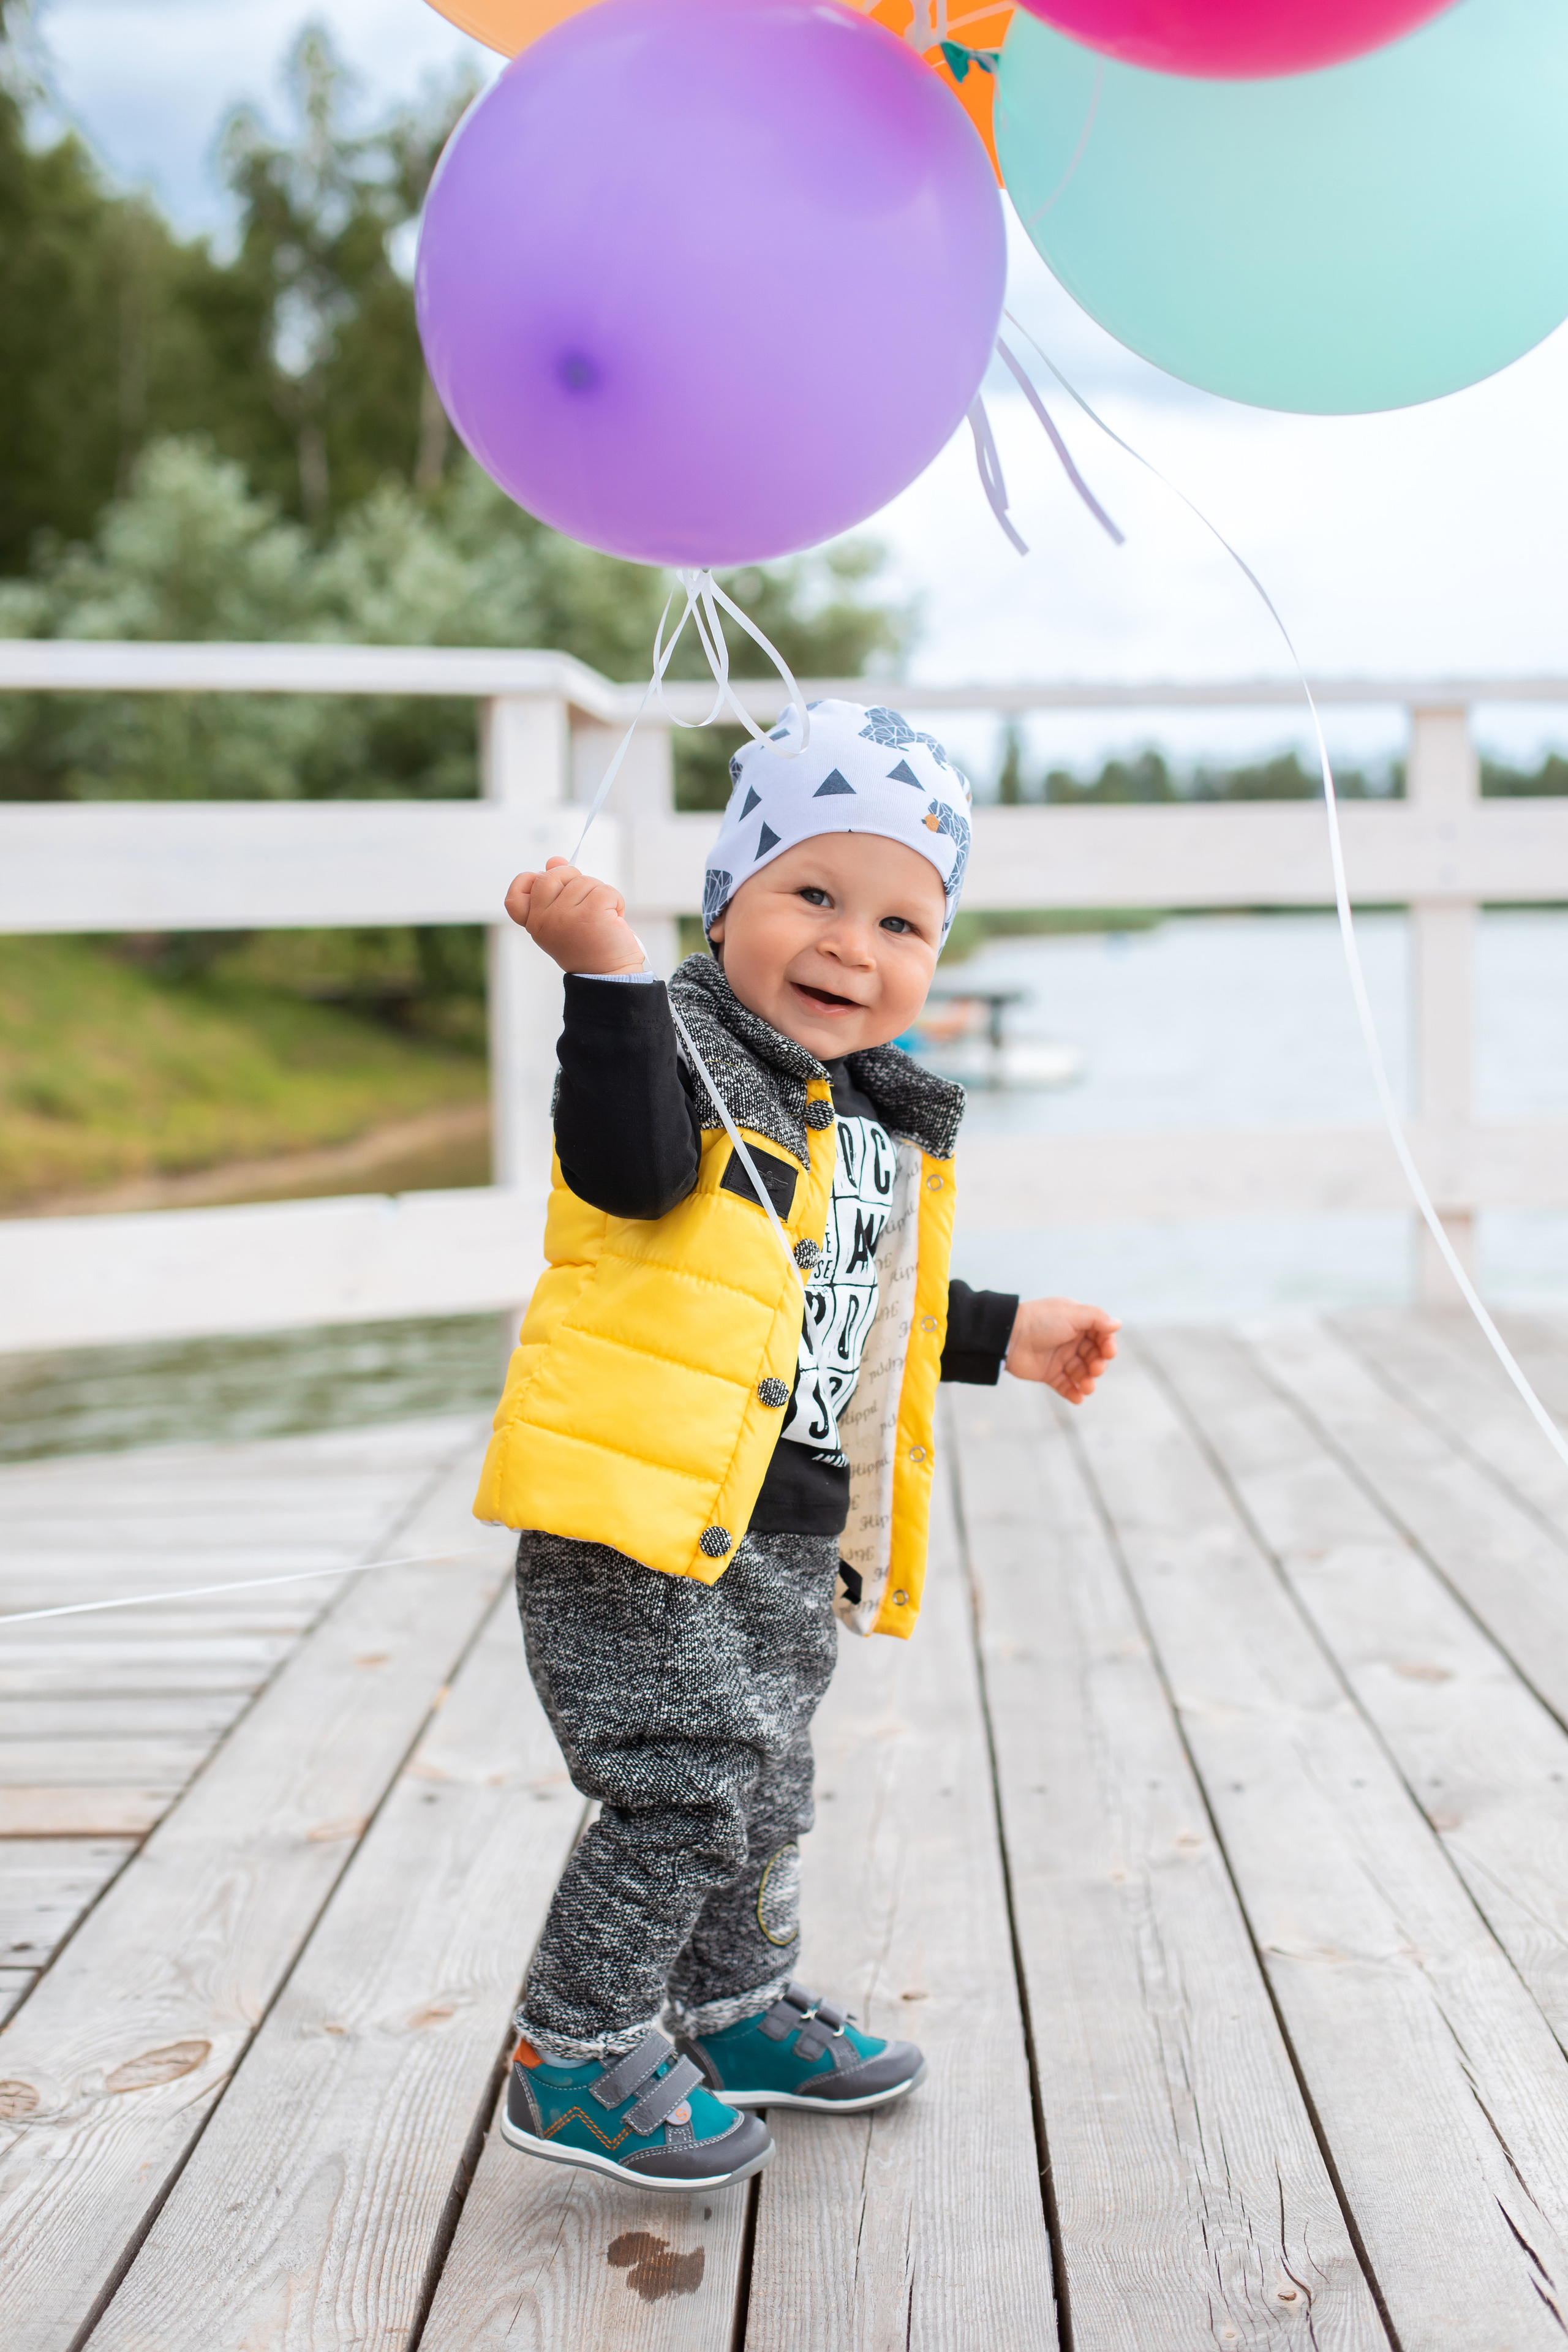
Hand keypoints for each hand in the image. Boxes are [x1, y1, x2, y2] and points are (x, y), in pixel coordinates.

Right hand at [504, 857, 645, 974]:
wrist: (609, 975)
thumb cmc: (588, 946)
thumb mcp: (566, 917)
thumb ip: (556, 889)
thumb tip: (554, 861)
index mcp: (535, 923)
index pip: (514, 896)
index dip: (527, 881)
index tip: (543, 882)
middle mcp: (544, 921)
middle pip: (551, 876)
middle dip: (573, 879)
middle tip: (585, 901)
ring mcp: (565, 917)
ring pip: (584, 881)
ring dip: (599, 894)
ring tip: (602, 918)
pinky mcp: (590, 915)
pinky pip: (605, 890)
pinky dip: (616, 901)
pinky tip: (613, 919)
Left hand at [1004, 1296, 1119, 1403]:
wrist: (1008, 1337)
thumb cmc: (1040, 1321)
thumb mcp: (1071, 1313)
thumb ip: (1096, 1318)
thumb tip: (1117, 1323)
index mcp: (1077, 1322)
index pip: (1101, 1335)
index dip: (1107, 1344)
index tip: (1108, 1352)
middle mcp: (1070, 1340)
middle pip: (1094, 1355)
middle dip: (1098, 1364)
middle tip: (1095, 1369)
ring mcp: (1060, 1357)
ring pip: (1082, 1373)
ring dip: (1088, 1381)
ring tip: (1087, 1388)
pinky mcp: (1049, 1373)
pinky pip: (1066, 1386)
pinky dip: (1073, 1393)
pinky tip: (1078, 1398)